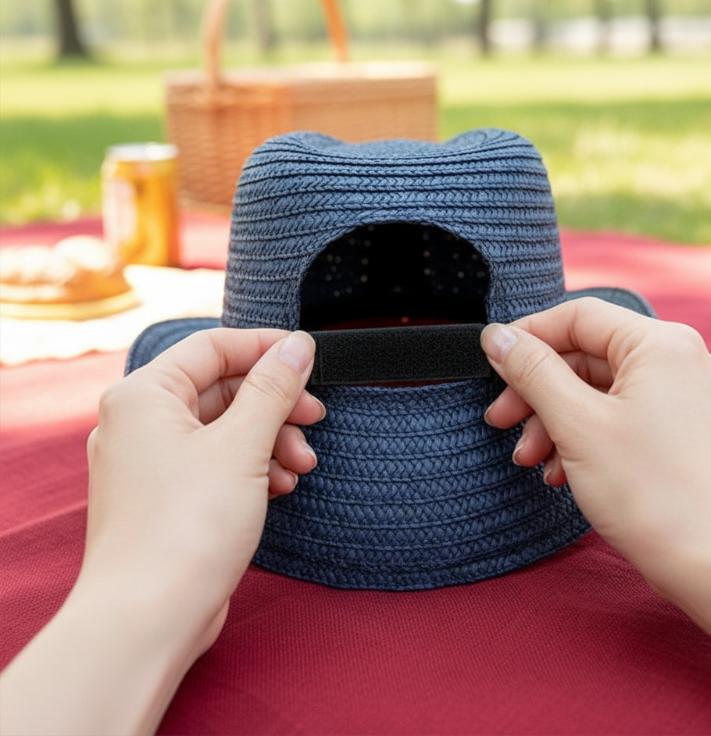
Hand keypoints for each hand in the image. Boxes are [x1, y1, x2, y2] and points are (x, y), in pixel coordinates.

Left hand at [1, 328, 322, 735]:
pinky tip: (280, 486)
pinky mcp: (166, 497)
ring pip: (223, 428)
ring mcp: (150, 462)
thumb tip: (297, 345)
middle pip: (221, 388)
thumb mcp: (243, 445)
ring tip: (302, 465)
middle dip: (274, 404)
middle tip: (314, 417)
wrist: (148, 620)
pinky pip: (215, 462)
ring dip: (270, 440)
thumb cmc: (185, 528)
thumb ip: (273, 388)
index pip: (212, 347)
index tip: (309, 357)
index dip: (266, 347)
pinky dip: (252, 467)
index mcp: (144, 395)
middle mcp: (139, 422)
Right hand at [481, 298, 710, 710]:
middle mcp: (681, 362)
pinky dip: (585, 437)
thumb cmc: (655, 495)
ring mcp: (687, 398)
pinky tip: (562, 472)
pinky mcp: (686, 433)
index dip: (528, 336)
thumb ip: (532, 371)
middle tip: (501, 420)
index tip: (492, 362)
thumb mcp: (576, 424)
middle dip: (537, 392)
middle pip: (586, 357)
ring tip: (531, 458)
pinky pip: (623, 417)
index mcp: (661, 344)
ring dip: (556, 421)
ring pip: (601, 391)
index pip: (578, 317)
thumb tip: (498, 336)